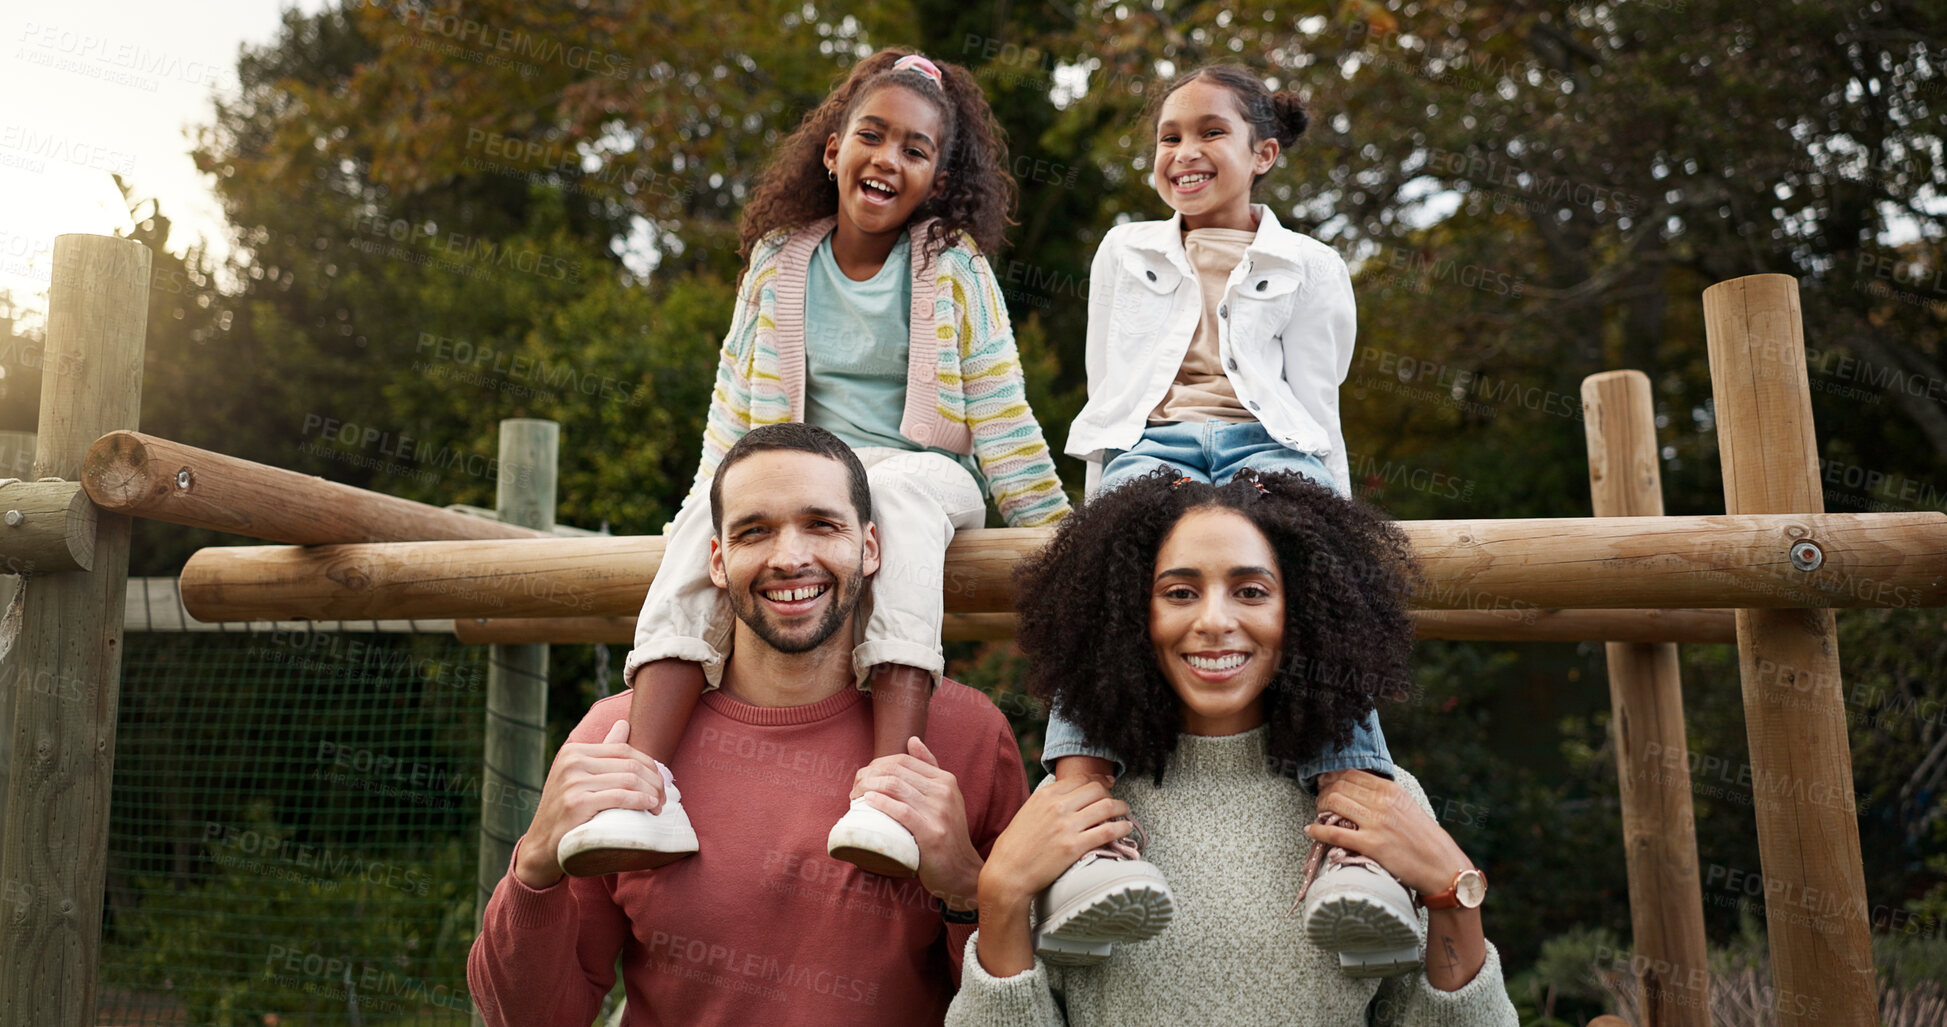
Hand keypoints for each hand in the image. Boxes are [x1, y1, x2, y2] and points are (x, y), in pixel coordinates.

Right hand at [513, 719, 666, 889]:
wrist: (542, 844)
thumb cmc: (567, 810)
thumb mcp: (581, 775)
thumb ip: (603, 751)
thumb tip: (624, 724)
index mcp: (574, 751)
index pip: (624, 749)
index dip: (649, 765)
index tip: (661, 781)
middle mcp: (572, 762)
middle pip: (630, 764)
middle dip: (654, 780)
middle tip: (664, 797)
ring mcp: (573, 782)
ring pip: (629, 779)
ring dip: (651, 793)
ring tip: (658, 806)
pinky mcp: (577, 802)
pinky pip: (620, 797)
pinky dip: (640, 801)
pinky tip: (649, 807)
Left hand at [851, 737, 981, 909]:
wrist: (962, 872)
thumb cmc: (946, 834)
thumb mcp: (945, 797)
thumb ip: (930, 769)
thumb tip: (912, 740)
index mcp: (946, 780)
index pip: (903, 760)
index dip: (877, 764)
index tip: (862, 778)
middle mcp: (945, 792)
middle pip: (896, 772)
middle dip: (868, 775)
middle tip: (854, 789)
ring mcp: (940, 812)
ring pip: (896, 787)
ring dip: (868, 788)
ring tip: (855, 797)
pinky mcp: (932, 834)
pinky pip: (902, 811)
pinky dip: (881, 803)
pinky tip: (868, 803)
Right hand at [977, 777, 1130, 911]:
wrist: (1008, 874)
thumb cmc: (1014, 848)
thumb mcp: (1027, 813)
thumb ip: (1046, 803)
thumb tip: (1066, 799)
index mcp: (1044, 795)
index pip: (1080, 779)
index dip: (1099, 780)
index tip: (1108, 784)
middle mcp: (1057, 806)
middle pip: (1097, 789)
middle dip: (1111, 794)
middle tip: (1116, 803)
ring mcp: (1066, 826)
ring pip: (1106, 807)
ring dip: (1121, 808)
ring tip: (1125, 814)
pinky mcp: (1074, 846)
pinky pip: (1107, 831)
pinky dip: (1121, 828)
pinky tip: (1125, 829)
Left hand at [1308, 770, 1487, 991]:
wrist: (1442, 867)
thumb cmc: (1424, 839)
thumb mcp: (1407, 807)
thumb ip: (1385, 796)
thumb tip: (1360, 788)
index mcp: (1391, 790)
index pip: (1351, 774)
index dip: (1332, 778)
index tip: (1324, 784)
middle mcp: (1382, 803)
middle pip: (1339, 787)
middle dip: (1323, 792)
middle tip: (1319, 801)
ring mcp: (1376, 824)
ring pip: (1334, 804)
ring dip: (1320, 808)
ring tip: (1318, 814)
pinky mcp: (1372, 845)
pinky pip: (1335, 833)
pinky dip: (1318, 830)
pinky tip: (1311, 830)